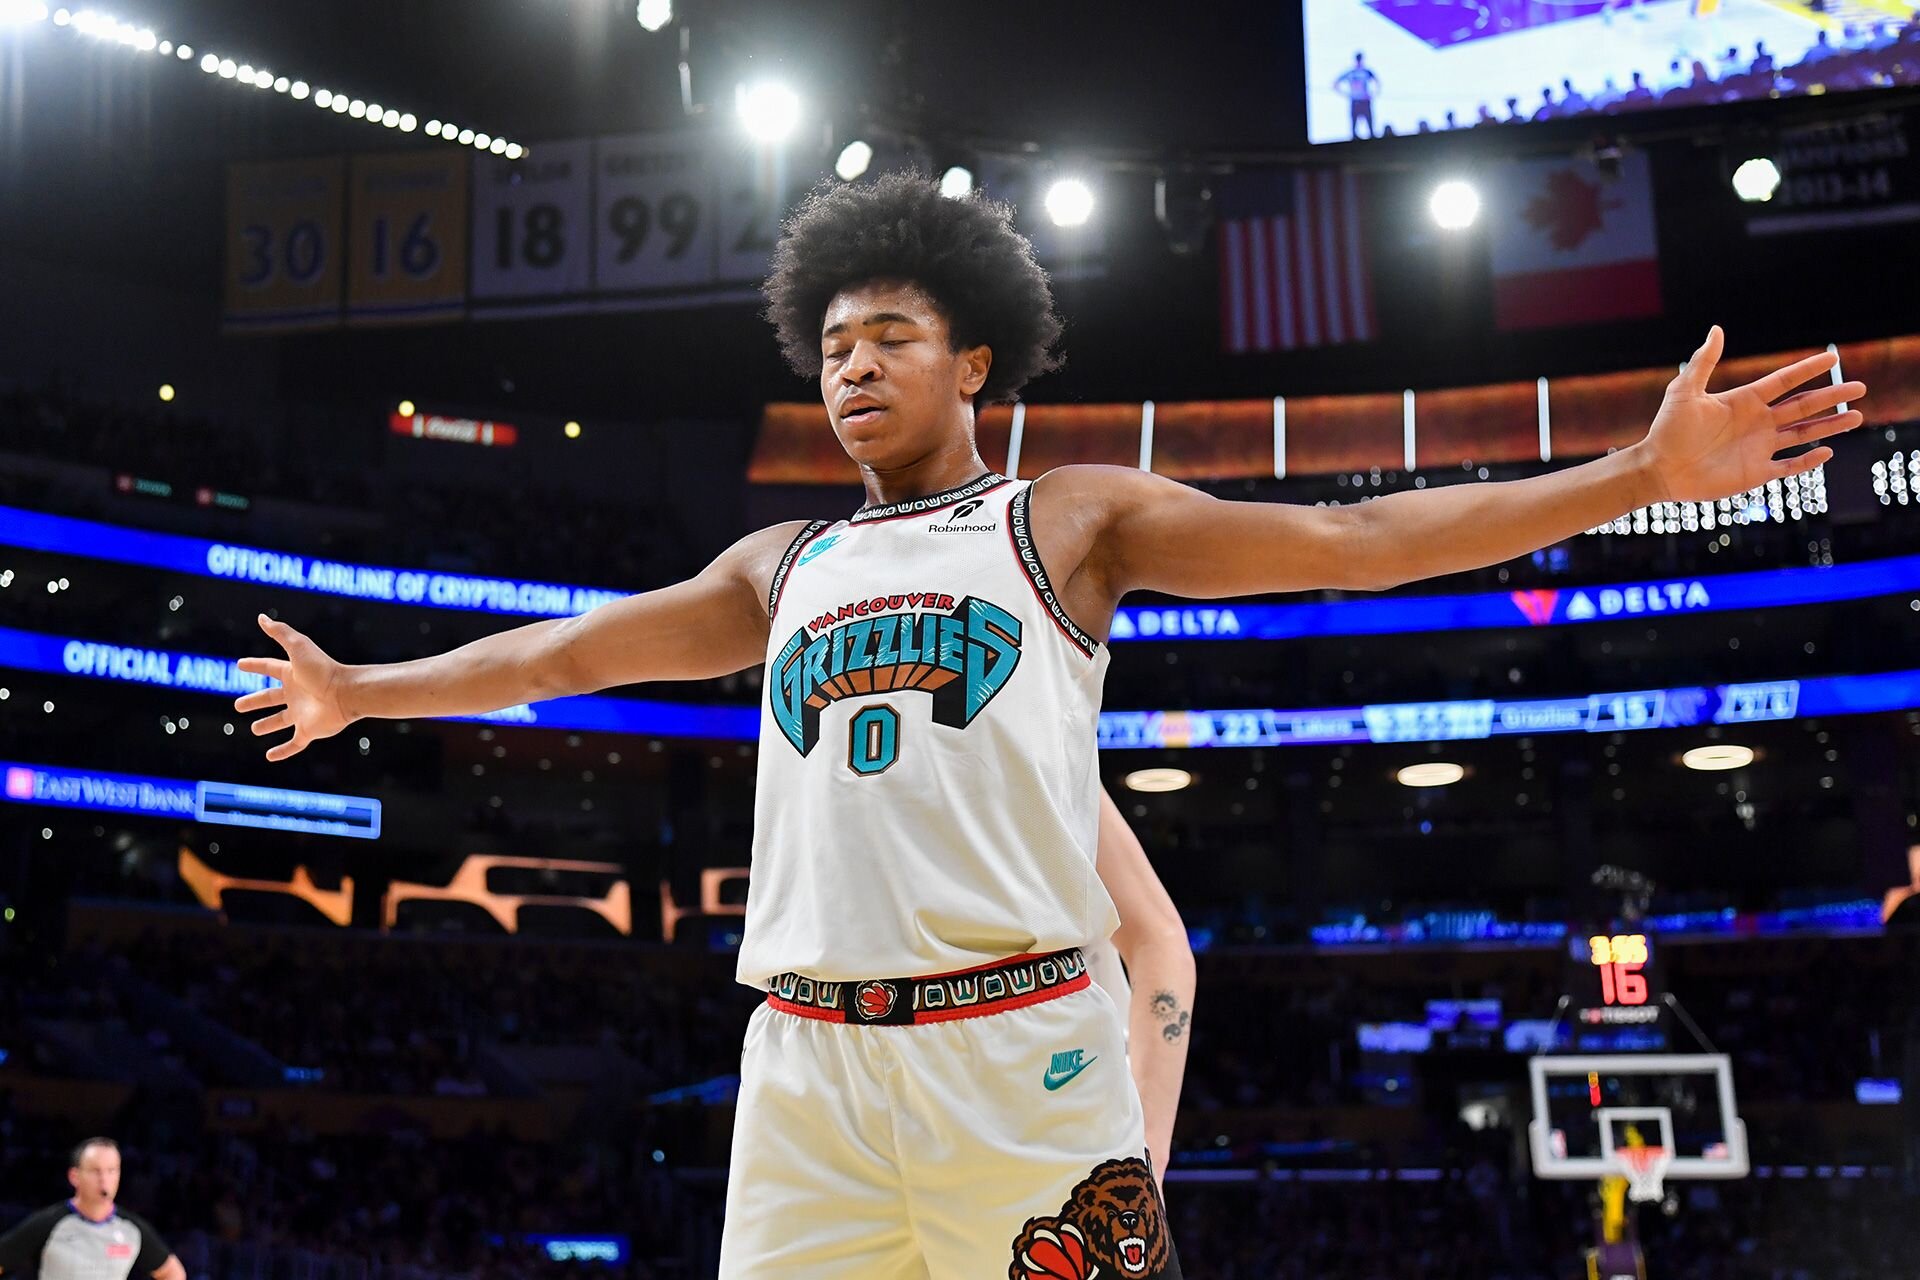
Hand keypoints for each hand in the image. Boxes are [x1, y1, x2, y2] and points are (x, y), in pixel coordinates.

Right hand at [232, 615, 352, 761]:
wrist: (347, 693)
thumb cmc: (323, 669)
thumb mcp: (298, 647)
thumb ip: (280, 632)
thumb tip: (261, 617)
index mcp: (293, 674)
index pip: (269, 668)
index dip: (255, 666)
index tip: (240, 664)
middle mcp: (296, 693)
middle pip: (270, 698)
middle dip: (255, 701)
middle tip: (238, 706)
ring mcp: (302, 713)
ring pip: (280, 721)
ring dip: (267, 725)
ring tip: (254, 729)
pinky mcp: (309, 730)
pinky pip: (293, 743)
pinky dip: (282, 751)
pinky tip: (269, 756)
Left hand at [1637, 326, 1865, 503]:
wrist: (1658, 469)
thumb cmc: (1667, 430)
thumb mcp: (1685, 391)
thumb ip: (1703, 362)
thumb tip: (1716, 329)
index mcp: (1744, 401)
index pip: (1784, 381)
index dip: (1808, 369)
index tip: (1832, 356)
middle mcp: (1757, 422)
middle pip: (1802, 406)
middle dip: (1831, 396)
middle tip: (1859, 387)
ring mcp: (1759, 447)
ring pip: (1803, 434)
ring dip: (1830, 426)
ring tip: (1856, 416)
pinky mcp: (1756, 472)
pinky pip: (1789, 466)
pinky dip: (1808, 460)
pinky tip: (1827, 451)